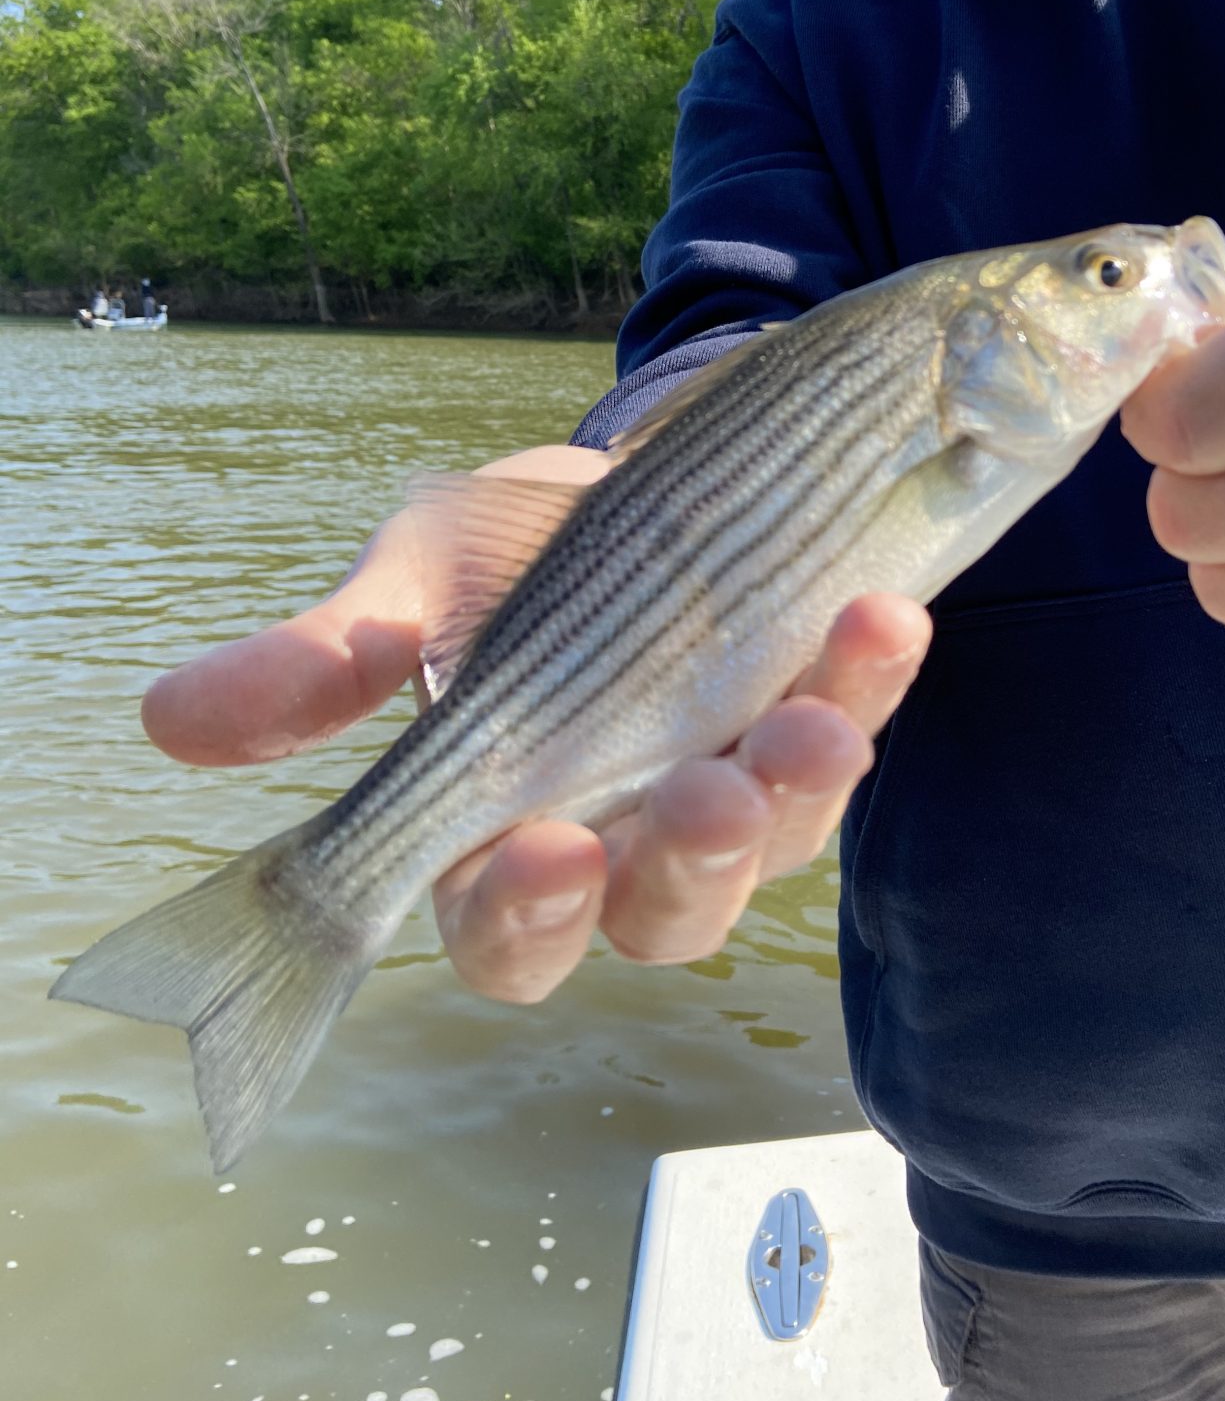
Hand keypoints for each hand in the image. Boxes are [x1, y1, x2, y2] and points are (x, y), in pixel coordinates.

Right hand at [142, 446, 930, 999]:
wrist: (627, 469)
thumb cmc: (506, 558)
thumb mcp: (413, 588)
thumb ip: (323, 660)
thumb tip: (170, 720)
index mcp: (509, 837)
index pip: (513, 930)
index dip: (526, 911)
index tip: (539, 846)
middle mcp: (632, 841)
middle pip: (665, 916)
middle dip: (689, 865)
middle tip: (705, 796)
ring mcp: (739, 789)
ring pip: (778, 843)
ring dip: (802, 789)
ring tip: (816, 716)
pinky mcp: (821, 717)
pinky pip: (855, 721)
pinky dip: (869, 677)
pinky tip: (879, 615)